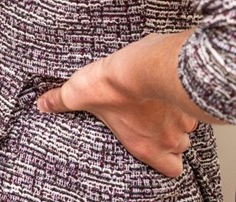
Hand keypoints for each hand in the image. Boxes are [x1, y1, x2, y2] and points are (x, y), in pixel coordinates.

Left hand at [37, 32, 211, 177]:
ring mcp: (183, 118)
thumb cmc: (114, 84)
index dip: (166, 162)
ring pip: (188, 126)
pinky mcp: (190, 95)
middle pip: (180, 148)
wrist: (142, 64)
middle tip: (153, 121)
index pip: (171, 170)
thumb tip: (44, 104)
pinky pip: (192, 102)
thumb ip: (60, 101)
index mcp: (146, 145)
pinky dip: (182, 97)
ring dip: (176, 117)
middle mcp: (168, 137)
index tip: (155, 150)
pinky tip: (168, 86)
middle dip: (170, 136)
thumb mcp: (79, 93)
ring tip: (160, 102)